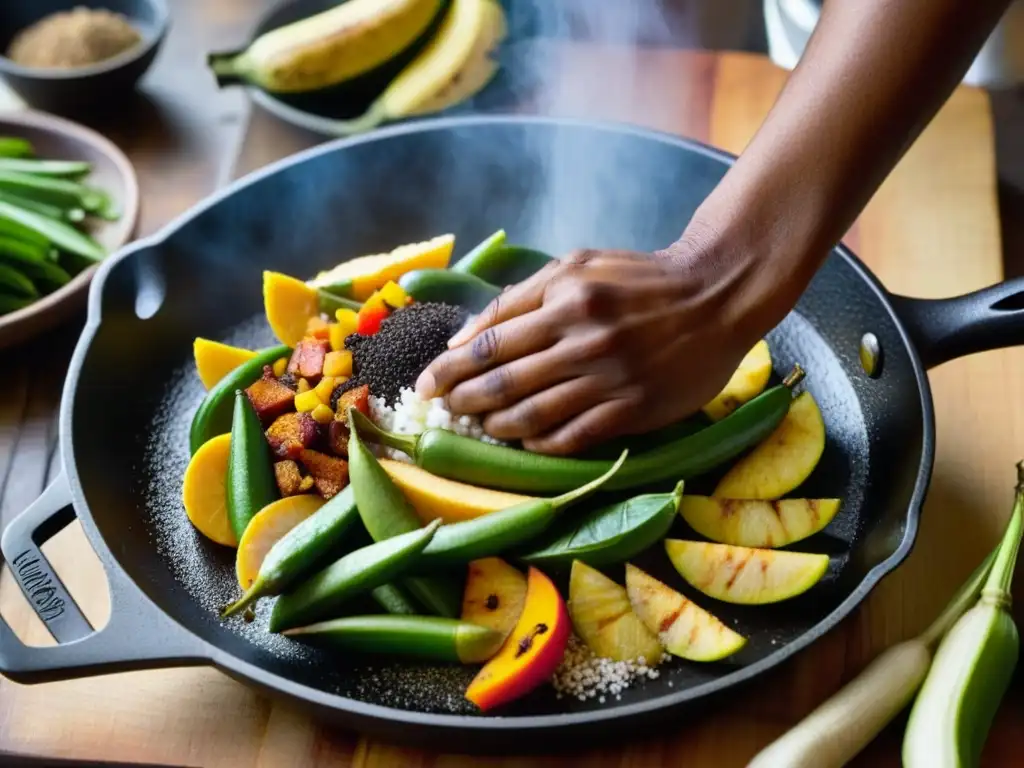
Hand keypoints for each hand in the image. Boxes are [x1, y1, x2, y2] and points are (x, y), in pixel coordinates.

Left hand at [415, 237, 775, 455]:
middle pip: (502, 381)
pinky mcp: (634, 408)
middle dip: (462, 400)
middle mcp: (584, 338)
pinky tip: (523, 444)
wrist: (715, 295)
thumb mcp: (577, 266)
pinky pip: (572, 436)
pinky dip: (540, 444)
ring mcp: (610, 377)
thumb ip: (518, 299)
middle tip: (444, 412)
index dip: (449, 368)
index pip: (488, 341)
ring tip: (479, 427)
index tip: (425, 386)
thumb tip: (462, 339)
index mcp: (565, 298)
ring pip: (533, 414)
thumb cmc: (638, 279)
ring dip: (495, 426)